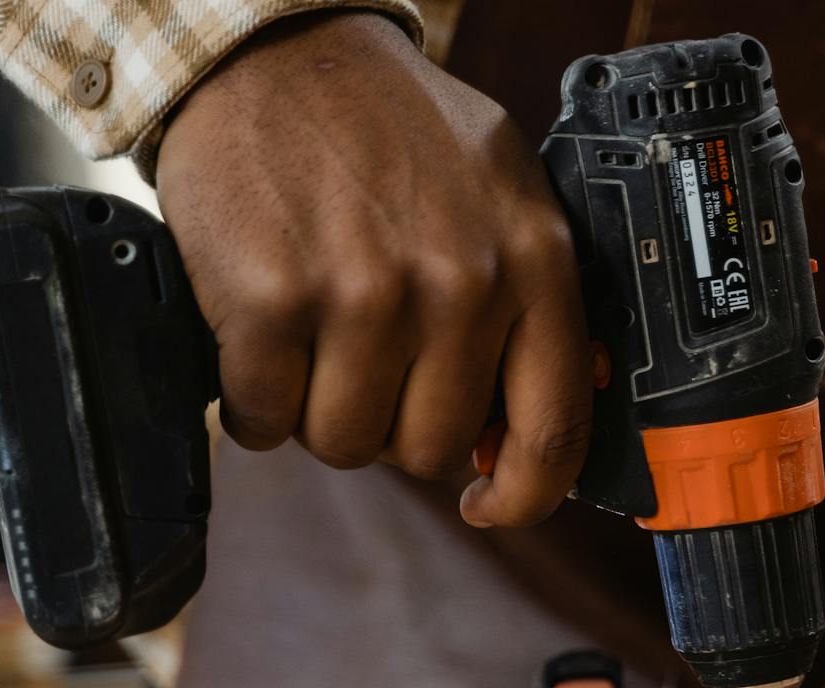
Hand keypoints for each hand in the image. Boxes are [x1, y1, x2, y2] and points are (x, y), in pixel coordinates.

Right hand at [155, 12, 589, 525]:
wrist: (273, 47)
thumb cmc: (388, 127)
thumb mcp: (503, 189)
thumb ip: (538, 292)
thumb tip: (573, 393)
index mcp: (533, 260)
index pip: (554, 428)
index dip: (522, 494)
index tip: (488, 504)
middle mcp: (461, 282)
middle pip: (430, 449)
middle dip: (390, 425)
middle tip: (366, 363)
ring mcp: (366, 293)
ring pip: (344, 443)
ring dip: (316, 411)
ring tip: (312, 337)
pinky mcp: (273, 300)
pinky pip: (263, 418)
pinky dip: (250, 399)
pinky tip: (258, 337)